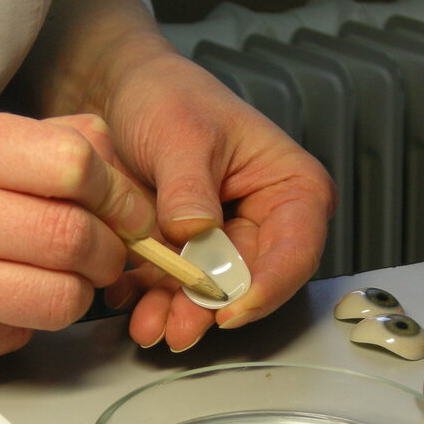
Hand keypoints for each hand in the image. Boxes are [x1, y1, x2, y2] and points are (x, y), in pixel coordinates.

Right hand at [0, 103, 147, 369]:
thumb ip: (32, 142)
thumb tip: (110, 155)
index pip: (66, 162)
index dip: (115, 193)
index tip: (123, 209)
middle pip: (67, 233)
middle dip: (111, 251)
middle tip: (108, 255)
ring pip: (54, 296)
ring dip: (80, 295)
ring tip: (67, 283)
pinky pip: (18, 335)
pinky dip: (29, 323)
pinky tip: (1, 304)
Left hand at [97, 51, 335, 350]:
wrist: (127, 93)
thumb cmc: (170, 98)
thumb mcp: (180, 133)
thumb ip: (189, 187)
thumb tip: (196, 233)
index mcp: (291, 188)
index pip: (296, 250)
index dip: (267, 287)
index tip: (228, 310)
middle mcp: (267, 223)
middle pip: (250, 281)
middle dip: (209, 310)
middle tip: (177, 330)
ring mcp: (227, 243)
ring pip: (210, 293)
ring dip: (176, 313)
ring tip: (145, 325)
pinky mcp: (191, 255)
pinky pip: (175, 287)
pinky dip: (150, 297)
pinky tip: (126, 297)